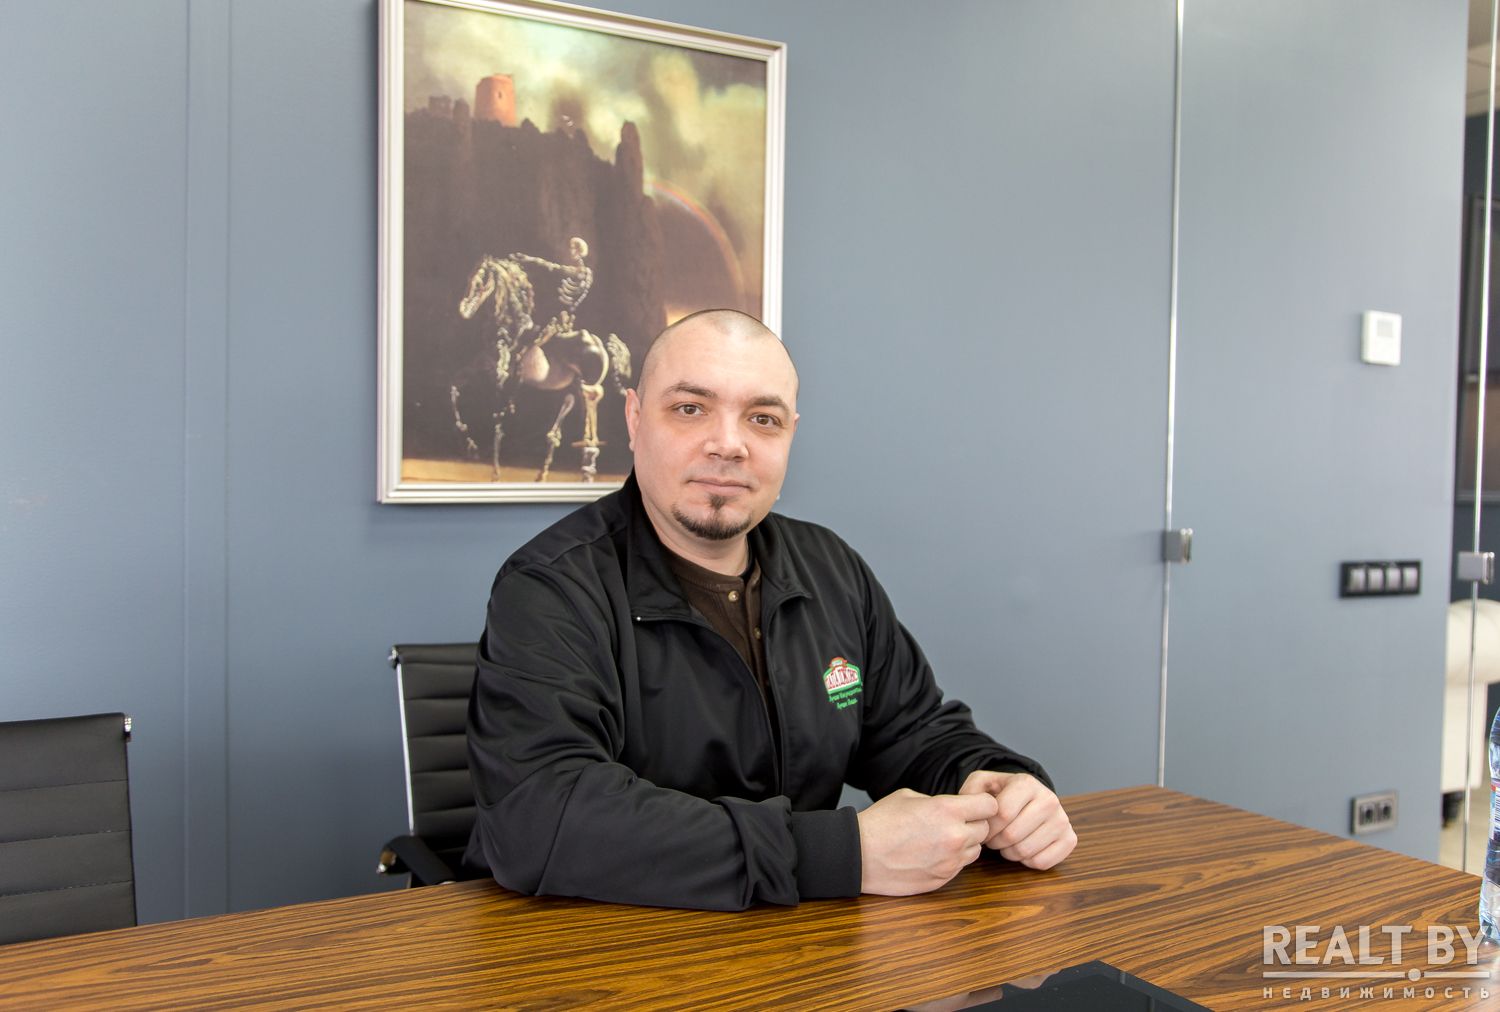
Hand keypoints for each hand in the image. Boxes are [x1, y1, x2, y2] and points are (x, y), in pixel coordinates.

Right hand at [856, 788, 998, 895]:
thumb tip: (953, 808)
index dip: (981, 803)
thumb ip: (938, 802)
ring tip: (941, 839)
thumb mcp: (908, 797)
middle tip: (954, 822)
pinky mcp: (943, 879)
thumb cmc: (880, 823)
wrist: (859, 856)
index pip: (990, 805)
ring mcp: (950, 861)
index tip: (971, 805)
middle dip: (974, 823)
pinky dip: (952, 859)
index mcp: (946, 810)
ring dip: (965, 843)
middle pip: (985, 829)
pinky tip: (931, 853)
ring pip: (976, 850)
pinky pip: (960, 866)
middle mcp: (954, 836)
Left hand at [958, 771, 1076, 870]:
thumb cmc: (1001, 794)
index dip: (987, 827)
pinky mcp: (1069, 839)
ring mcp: (1062, 820)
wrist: (1028, 799)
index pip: (1003, 814)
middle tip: (993, 838)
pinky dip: (1026, 861)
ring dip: (1009, 852)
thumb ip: (970, 792)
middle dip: (995, 841)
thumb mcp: (981, 784)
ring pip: (1026, 851)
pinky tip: (1022, 848)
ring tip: (1006, 842)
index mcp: (1027, 783)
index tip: (983, 827)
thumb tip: (976, 810)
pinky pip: (1042, 862)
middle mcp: (1049, 799)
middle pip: (1012, 835)